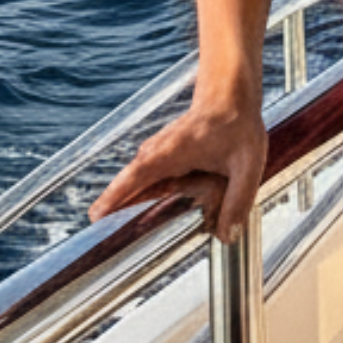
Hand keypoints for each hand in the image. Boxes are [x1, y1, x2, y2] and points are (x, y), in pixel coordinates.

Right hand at [87, 97, 268, 243]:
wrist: (230, 97)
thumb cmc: (237, 125)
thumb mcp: (246, 167)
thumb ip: (238, 202)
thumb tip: (226, 237)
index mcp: (169, 155)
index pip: (133, 179)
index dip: (114, 199)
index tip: (95, 218)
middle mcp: (155, 154)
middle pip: (127, 187)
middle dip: (114, 214)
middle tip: (104, 246)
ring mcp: (156, 155)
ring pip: (136, 186)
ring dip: (126, 209)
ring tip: (117, 239)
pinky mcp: (162, 159)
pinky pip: (146, 182)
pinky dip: (139, 200)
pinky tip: (141, 221)